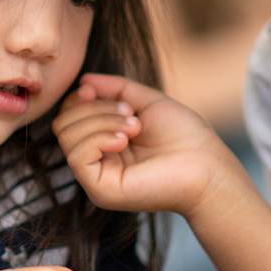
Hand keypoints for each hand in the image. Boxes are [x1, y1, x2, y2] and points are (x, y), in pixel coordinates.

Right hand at [52, 74, 242, 218]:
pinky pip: (77, 156)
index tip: (94, 89)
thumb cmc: (184, 135)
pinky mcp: (100, 190)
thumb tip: (83, 80)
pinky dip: (98, 137)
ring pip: (68, 136)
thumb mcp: (147, 101)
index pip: (70, 115)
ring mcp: (96, 177)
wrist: (206, 165)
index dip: (78, 97)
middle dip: (94, 108)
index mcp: (106, 142)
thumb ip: (115, 88)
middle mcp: (98, 161)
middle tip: (130, 113)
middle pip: (64, 123)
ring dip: (101, 120)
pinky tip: (125, 139)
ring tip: (134, 126)